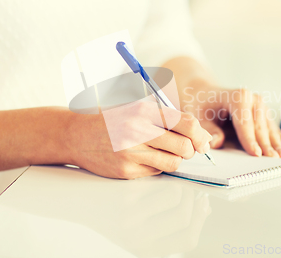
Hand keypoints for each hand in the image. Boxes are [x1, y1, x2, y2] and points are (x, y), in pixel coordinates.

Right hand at [64, 101, 212, 178]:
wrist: (77, 135)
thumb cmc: (112, 121)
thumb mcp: (137, 108)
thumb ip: (167, 117)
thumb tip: (201, 135)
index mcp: (143, 111)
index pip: (186, 123)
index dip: (200, 135)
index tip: (203, 141)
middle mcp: (137, 131)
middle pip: (184, 146)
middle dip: (190, 150)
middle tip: (186, 149)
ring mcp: (131, 153)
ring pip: (173, 162)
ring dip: (174, 159)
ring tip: (162, 152)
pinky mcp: (126, 170)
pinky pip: (156, 172)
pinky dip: (156, 166)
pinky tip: (143, 158)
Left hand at [183, 81, 280, 158]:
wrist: (207, 94)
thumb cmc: (203, 105)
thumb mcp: (199, 116)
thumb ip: (208, 130)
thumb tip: (216, 142)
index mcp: (237, 96)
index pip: (245, 121)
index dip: (250, 139)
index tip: (256, 153)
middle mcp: (252, 99)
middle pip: (260, 126)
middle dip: (266, 145)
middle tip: (272, 160)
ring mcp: (261, 106)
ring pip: (270, 129)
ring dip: (277, 144)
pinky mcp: (264, 114)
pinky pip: (274, 129)